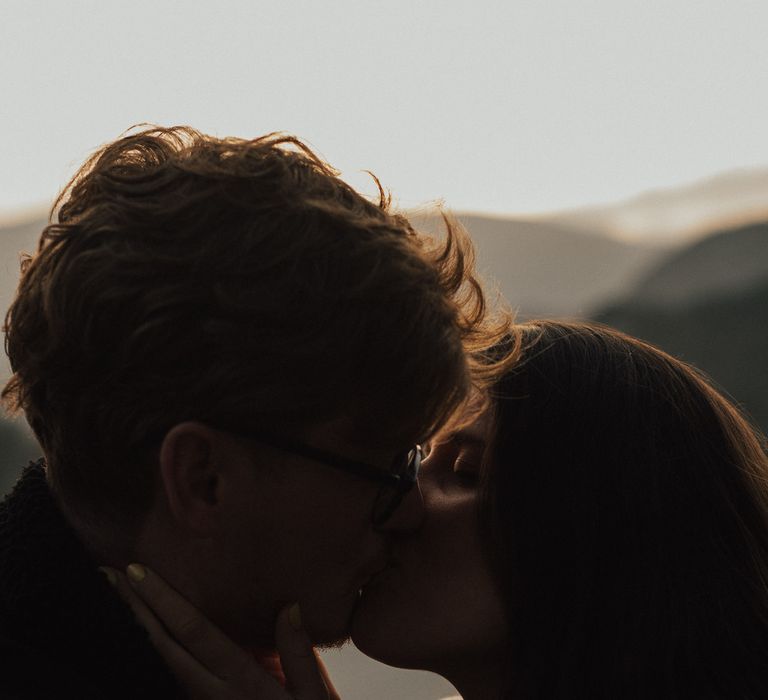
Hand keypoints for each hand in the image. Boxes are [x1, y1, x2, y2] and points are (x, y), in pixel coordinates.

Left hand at [100, 565, 339, 699]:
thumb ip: (299, 654)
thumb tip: (289, 605)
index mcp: (241, 684)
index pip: (195, 633)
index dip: (164, 601)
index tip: (138, 572)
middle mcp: (212, 698)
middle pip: (162, 648)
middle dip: (133, 610)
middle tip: (104, 576)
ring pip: (157, 670)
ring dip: (135, 635)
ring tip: (113, 605)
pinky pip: (166, 689)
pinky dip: (148, 663)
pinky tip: (137, 645)